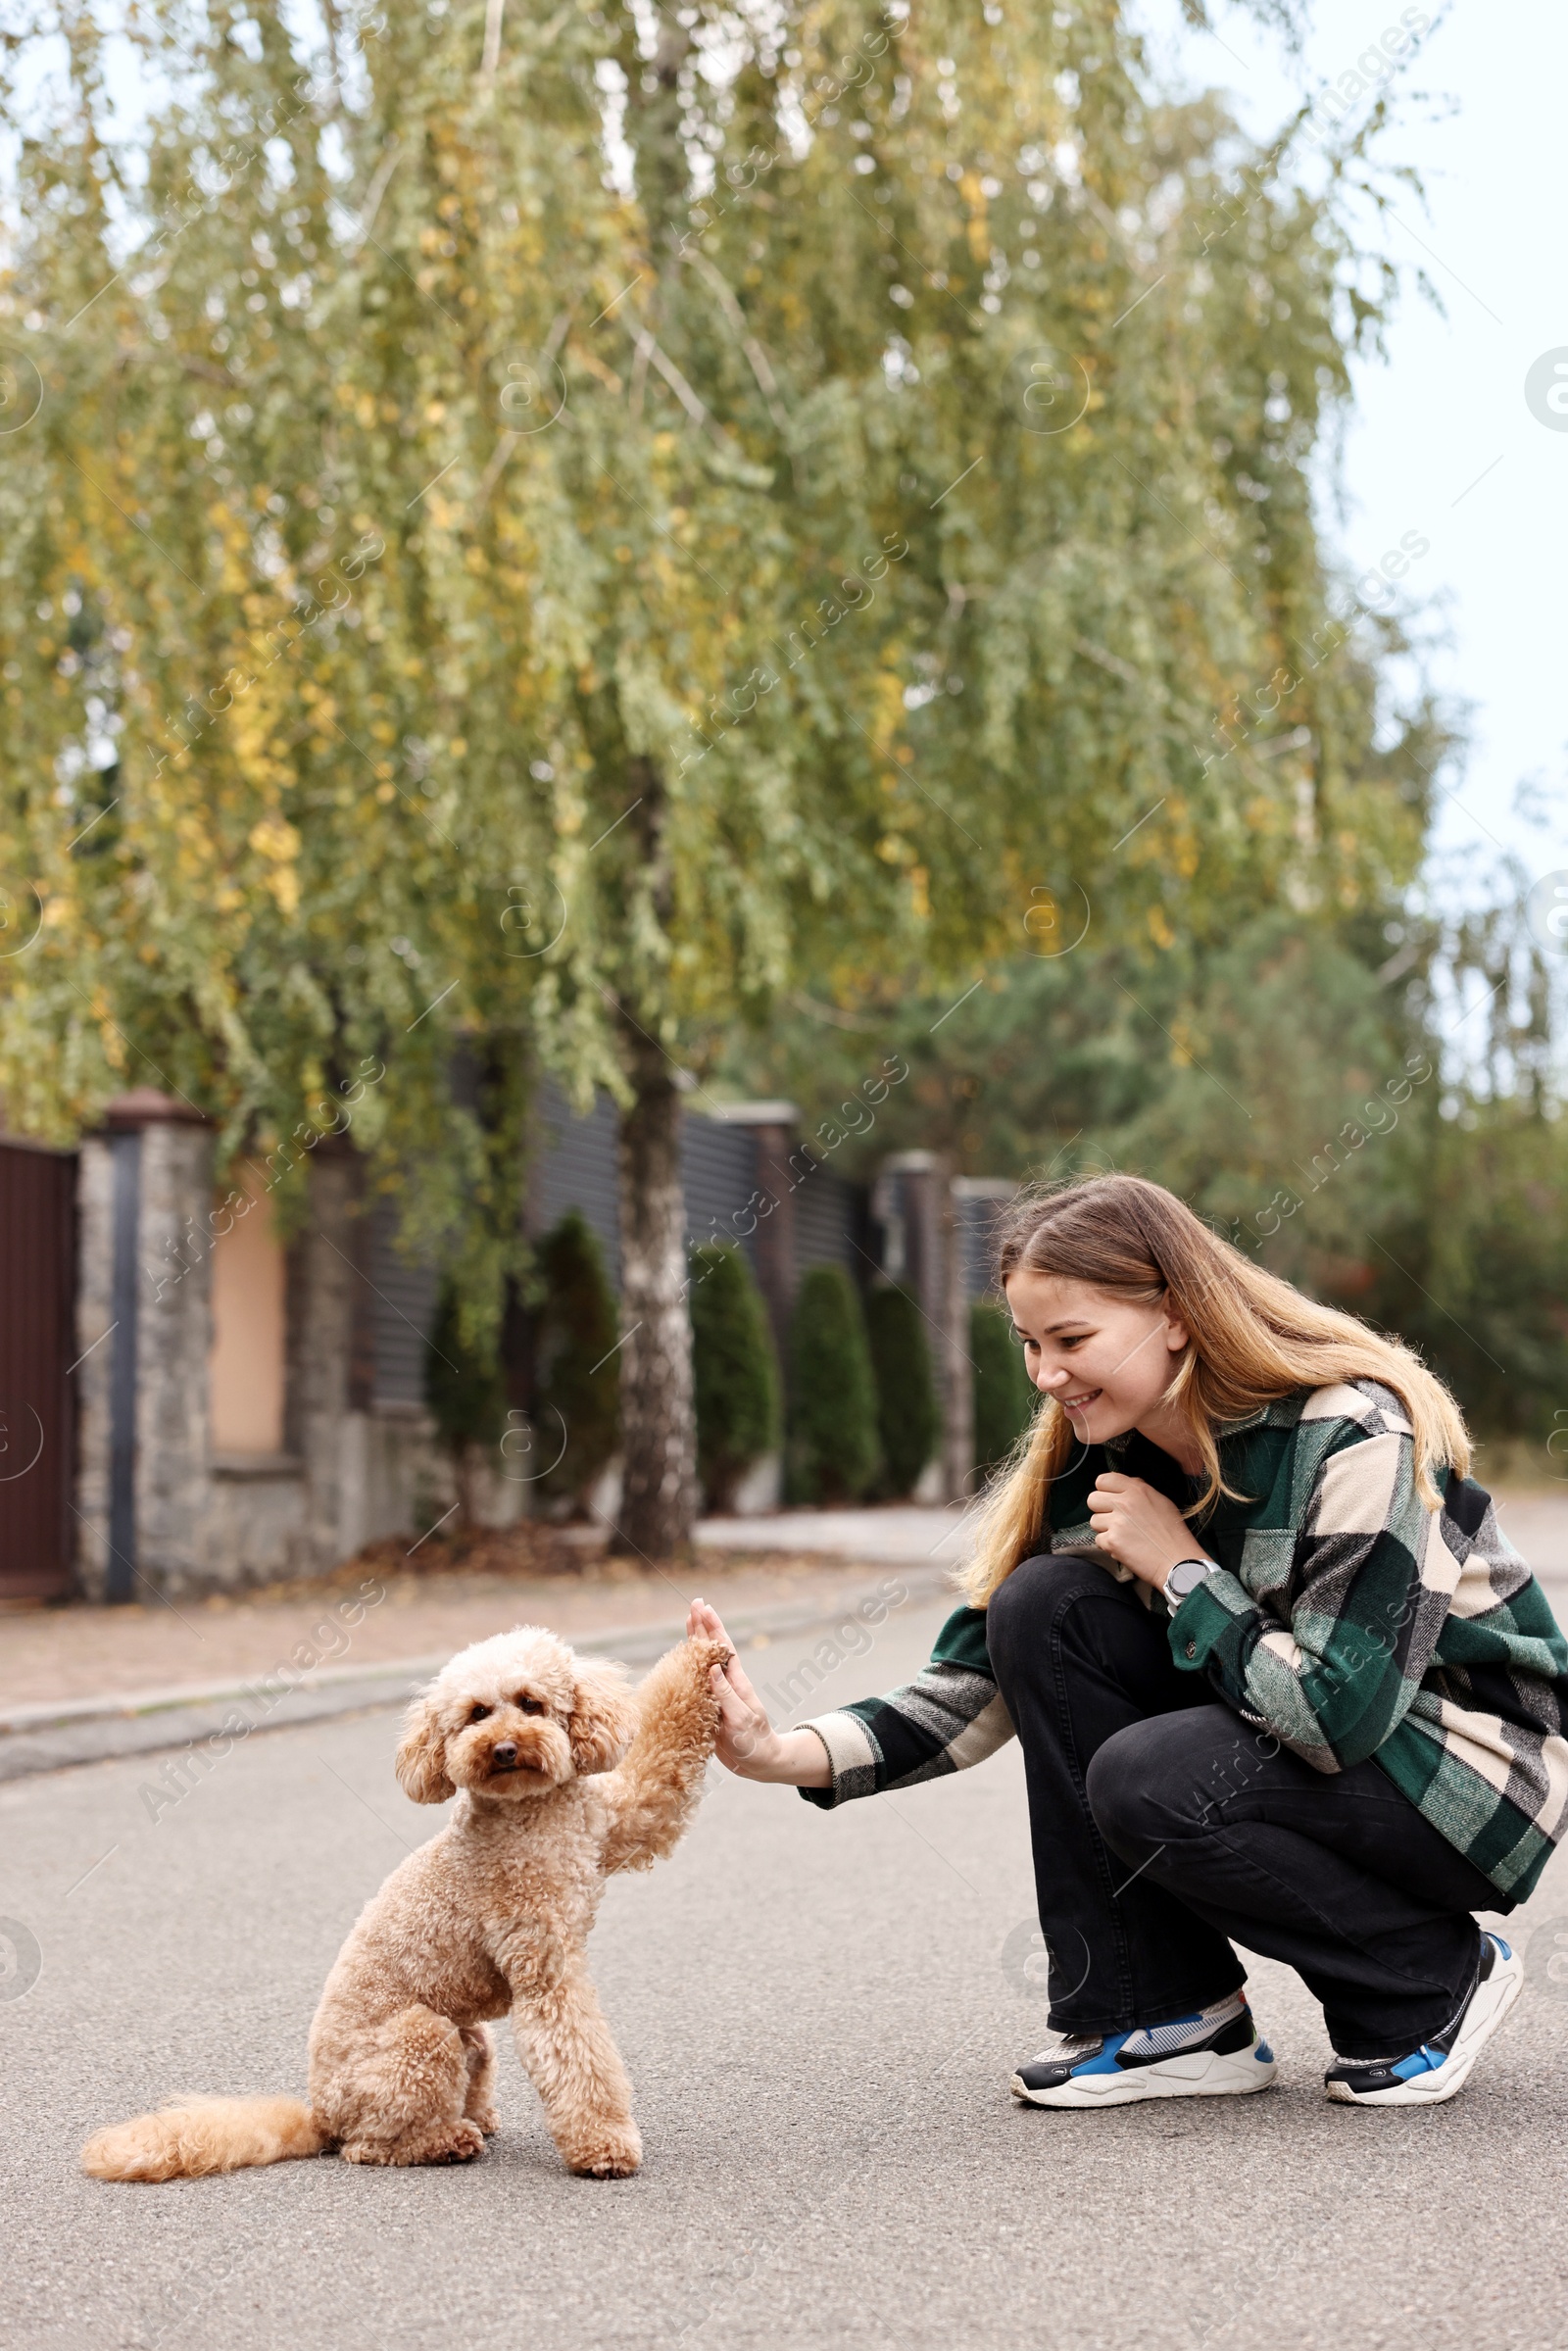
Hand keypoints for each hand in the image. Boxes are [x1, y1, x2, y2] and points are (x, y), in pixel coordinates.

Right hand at [685, 1599, 829, 1785]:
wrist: (761, 1763)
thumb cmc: (755, 1742)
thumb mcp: (741, 1718)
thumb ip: (726, 1694)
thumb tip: (712, 1668)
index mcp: (737, 1683)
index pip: (722, 1648)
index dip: (713, 1627)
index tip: (703, 1607)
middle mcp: (726, 1684)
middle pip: (712, 1648)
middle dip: (703, 1626)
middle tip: (694, 1603)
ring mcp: (718, 1694)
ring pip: (702, 1662)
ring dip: (695, 1642)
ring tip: (689, 1621)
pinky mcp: (710, 1708)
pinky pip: (696, 1682)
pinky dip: (688, 1667)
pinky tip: (681, 1660)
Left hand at [1087, 1474, 1210, 1592]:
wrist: (1177, 1562)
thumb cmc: (1173, 1533)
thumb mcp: (1161, 1501)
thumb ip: (1138, 1490)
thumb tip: (1122, 1486)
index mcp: (1136, 1490)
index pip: (1102, 1480)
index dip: (1105, 1490)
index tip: (1112, 1499)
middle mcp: (1124, 1503)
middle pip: (1092, 1499)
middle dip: (1101, 1509)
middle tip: (1115, 1519)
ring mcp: (1116, 1523)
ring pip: (1093, 1521)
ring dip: (1105, 1529)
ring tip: (1123, 1535)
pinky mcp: (1112, 1542)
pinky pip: (1098, 1540)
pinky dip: (1108, 1545)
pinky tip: (1125, 1547)